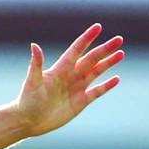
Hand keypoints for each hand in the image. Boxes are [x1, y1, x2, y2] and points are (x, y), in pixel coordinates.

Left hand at [16, 23, 123, 137]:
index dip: (86, 38)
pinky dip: (106, 86)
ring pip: (96, 72)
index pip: (76, 50)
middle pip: (91, 59)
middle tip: (119, 39)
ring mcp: (76, 89)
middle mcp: (70, 76)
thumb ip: (36, 64)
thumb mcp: (32, 81)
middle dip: (104, 49)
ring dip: (108, 63)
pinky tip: (116, 78)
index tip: (98, 27)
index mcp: (60, 69)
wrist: (28, 121)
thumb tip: (34, 45)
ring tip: (121, 53)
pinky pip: (96, 92)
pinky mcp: (80, 102)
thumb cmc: (27, 100)